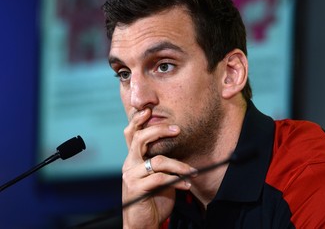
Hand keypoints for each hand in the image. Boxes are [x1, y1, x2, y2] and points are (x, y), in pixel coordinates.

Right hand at [122, 108, 195, 228]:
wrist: (142, 222)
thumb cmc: (153, 197)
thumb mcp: (158, 174)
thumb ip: (162, 160)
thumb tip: (178, 143)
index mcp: (133, 158)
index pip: (131, 133)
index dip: (138, 120)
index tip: (149, 110)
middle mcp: (129, 163)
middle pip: (140, 138)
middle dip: (159, 130)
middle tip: (177, 129)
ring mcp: (131, 176)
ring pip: (157, 160)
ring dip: (179, 166)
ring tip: (192, 172)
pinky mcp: (136, 189)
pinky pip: (160, 179)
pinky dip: (177, 181)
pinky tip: (186, 185)